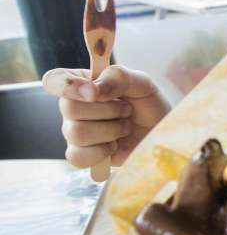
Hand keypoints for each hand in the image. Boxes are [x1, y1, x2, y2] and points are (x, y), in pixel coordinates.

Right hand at [42, 65, 169, 167]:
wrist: (163, 134)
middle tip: (126, 110)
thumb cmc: (149, 106)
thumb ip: (118, 77)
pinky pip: (78, 157)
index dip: (68, 86)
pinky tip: (114, 145)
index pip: (54, 80)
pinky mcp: (84, 156)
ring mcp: (75, 133)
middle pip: (69, 108)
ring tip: (124, 127)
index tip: (94, 93)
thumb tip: (94, 89)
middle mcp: (73, 108)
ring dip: (110, 130)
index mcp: (82, 84)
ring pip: (76, 133)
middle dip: (107, 110)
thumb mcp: (142, 83)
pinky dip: (102, 151)